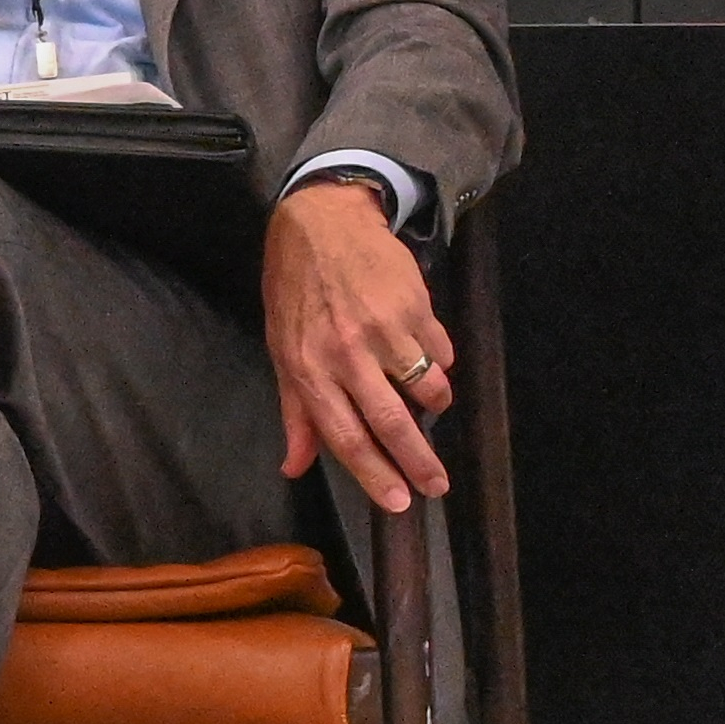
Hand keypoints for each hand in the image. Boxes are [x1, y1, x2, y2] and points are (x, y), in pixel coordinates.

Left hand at [265, 177, 456, 513]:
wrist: (322, 222)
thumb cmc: (296, 290)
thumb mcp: (282, 349)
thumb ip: (295, 413)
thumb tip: (294, 467)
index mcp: (309, 369)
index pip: (346, 437)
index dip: (376, 476)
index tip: (400, 502)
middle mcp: (346, 353)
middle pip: (391, 422)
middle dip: (419, 462)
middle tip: (438, 486)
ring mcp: (383, 328)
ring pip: (426, 387)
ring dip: (436, 405)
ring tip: (434, 408)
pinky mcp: (413, 304)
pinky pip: (440, 350)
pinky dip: (442, 363)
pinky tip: (432, 358)